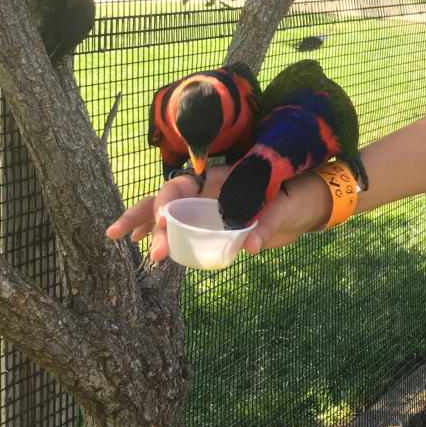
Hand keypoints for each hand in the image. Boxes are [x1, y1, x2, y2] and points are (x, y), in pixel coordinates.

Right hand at [105, 166, 330, 260]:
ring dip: (144, 225)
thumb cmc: (295, 199)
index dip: (168, 201)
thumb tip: (251, 247)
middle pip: (167, 198)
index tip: (162, 223)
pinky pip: (181, 229)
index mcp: (224, 180)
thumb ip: (268, 224)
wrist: (306, 207)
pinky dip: (161, 235)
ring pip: (168, 213)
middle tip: (124, 238)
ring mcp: (208, 209)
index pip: (186, 185)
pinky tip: (141, 245)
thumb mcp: (285, 208)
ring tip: (119, 239)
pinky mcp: (212, 226)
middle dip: (144, 216)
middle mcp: (210, 192)